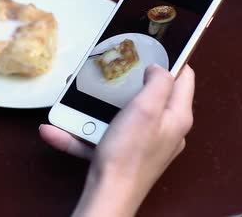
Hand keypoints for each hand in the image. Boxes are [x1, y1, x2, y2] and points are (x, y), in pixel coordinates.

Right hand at [40, 64, 194, 216]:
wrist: (109, 195)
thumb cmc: (129, 154)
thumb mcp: (147, 108)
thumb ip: (158, 82)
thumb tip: (158, 68)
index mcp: (177, 117)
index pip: (184, 78)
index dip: (172, 58)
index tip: (153, 46)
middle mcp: (165, 131)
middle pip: (152, 95)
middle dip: (130, 82)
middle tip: (114, 69)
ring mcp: (144, 144)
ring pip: (123, 115)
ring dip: (99, 107)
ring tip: (80, 97)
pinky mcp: (123, 155)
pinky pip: (102, 136)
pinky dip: (83, 131)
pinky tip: (57, 129)